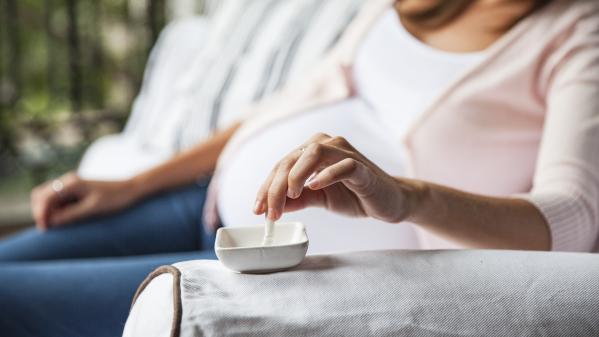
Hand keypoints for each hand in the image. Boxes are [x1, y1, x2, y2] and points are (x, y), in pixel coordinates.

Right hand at [31, 172, 139, 229]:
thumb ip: (70, 215)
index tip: (45, 230)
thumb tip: (49, 223)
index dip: (41, 214)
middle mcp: (68, 181)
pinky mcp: (76, 191)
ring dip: (48, 211)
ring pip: (48, 198)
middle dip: (41, 212)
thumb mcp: (92, 209)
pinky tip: (65, 220)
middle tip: (49, 229)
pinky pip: (59, 200)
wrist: (131, 190)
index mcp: (71, 183)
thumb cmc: (114, 199)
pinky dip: (57, 210)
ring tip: (57, 226)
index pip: (45, 198)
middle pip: (41, 196)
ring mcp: (71, 185)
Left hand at [254, 133, 419, 221]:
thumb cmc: (354, 195)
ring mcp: (346, 153)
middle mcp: (327, 144)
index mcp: (313, 150)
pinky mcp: (362, 167)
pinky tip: (314, 187)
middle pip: (292, 158)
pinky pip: (343, 165)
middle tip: (269, 211)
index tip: (257, 209)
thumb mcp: (318, 199)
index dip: (267, 187)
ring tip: (290, 196)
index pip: (282, 165)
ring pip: (313, 153)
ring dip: (296, 175)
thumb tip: (270, 206)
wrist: (388, 202)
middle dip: (276, 186)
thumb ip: (296, 199)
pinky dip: (326, 175)